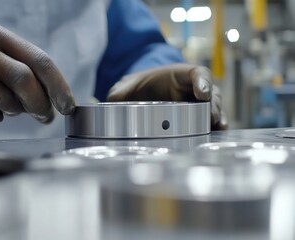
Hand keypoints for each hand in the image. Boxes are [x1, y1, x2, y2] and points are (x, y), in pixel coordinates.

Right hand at [0, 22, 74, 123]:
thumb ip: (26, 70)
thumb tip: (58, 100)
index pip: (39, 59)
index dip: (58, 86)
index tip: (68, 106)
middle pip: (23, 80)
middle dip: (40, 104)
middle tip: (46, 116)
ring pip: (4, 100)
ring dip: (15, 111)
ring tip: (10, 107)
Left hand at [107, 64, 227, 129]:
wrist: (143, 96)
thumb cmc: (139, 87)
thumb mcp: (127, 87)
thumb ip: (120, 92)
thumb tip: (110, 101)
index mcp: (180, 74)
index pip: (198, 73)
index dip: (202, 82)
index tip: (202, 93)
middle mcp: (194, 88)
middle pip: (212, 93)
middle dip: (212, 105)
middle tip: (209, 116)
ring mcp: (199, 104)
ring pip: (216, 108)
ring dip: (217, 118)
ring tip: (214, 128)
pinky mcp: (199, 119)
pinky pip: (212, 123)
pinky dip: (216, 130)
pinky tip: (215, 137)